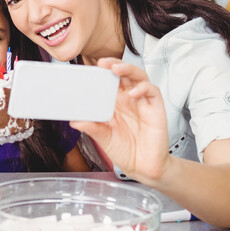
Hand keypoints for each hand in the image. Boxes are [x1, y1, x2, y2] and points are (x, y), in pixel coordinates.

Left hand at [70, 58, 169, 183]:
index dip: (102, 72)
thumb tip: (74, 121)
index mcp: (115, 102)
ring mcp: (143, 102)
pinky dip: (143, 88)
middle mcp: (129, 99)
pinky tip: (133, 93)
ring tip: (116, 69)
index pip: (109, 80)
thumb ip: (92, 128)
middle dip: (114, 64)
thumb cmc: (124, 150)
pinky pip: (152, 92)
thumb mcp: (104, 138)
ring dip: (128, 69)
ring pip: (139, 77)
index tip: (90, 68)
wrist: (142, 167)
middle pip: (124, 73)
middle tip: (103, 63)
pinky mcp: (156, 108)